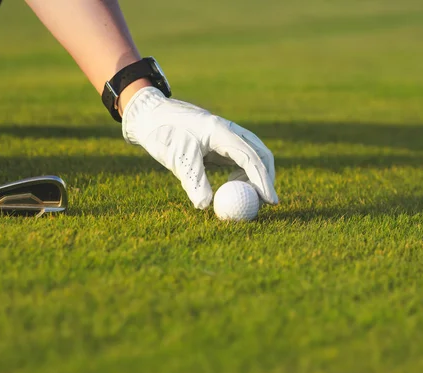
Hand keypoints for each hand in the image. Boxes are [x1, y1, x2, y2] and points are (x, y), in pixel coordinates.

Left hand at [122, 87, 277, 208]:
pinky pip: (240, 160)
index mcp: (222, 132)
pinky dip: (243, 175)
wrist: (151, 117)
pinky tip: (231, 186)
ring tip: (244, 197)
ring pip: (252, 157)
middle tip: (266, 203)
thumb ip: (193, 181)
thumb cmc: (164, 135)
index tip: (271, 201)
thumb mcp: (177, 159)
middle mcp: (229, 132)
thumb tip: (205, 205)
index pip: (251, 158)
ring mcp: (227, 136)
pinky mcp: (220, 143)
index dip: (263, 181)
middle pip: (261, 154)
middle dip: (266, 178)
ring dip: (255, 177)